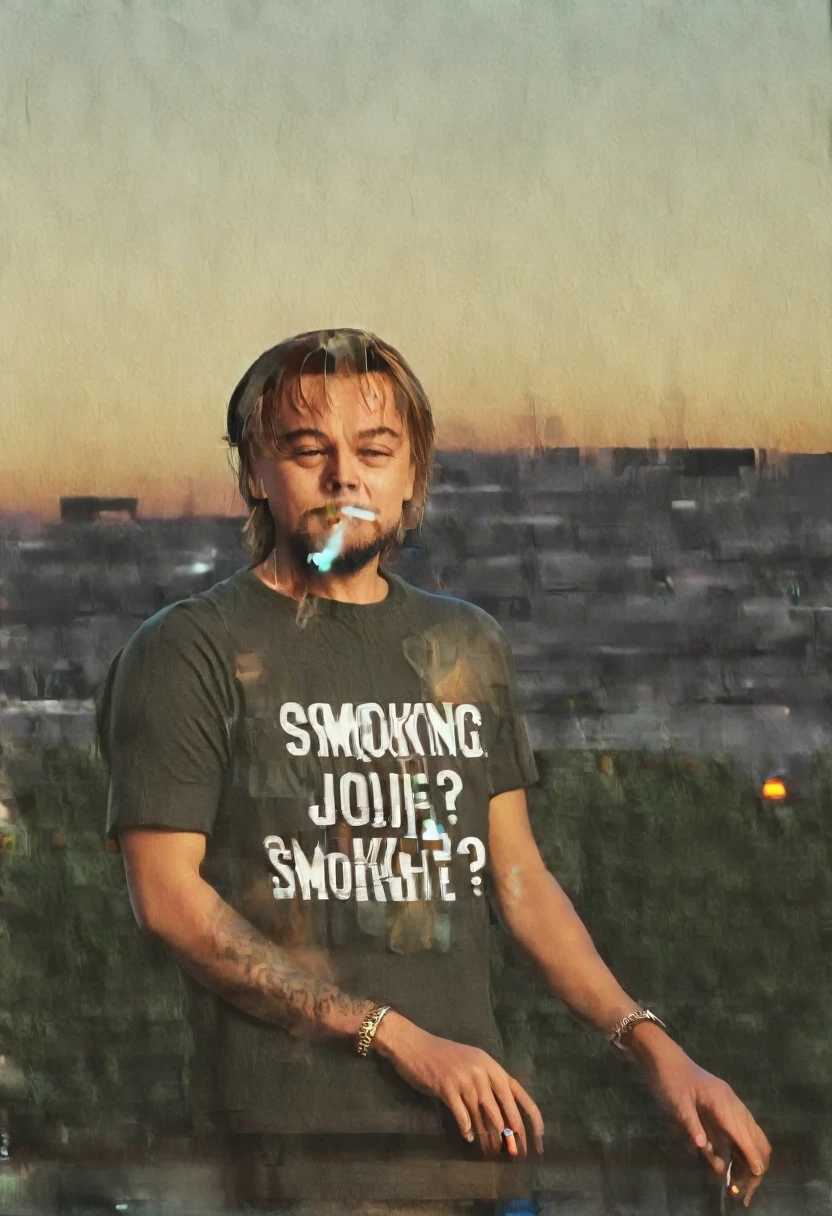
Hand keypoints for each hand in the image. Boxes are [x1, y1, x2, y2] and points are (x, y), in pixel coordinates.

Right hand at [372, 1011, 544, 1159]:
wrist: (414, 1045)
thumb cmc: (443, 1056)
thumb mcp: (471, 1064)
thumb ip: (486, 1085)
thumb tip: (501, 1119)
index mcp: (491, 1065)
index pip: (518, 1092)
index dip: (531, 1115)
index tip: (539, 1137)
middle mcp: (481, 1071)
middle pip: (503, 1109)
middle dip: (512, 1135)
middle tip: (515, 1155)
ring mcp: (464, 1078)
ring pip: (483, 1116)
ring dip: (488, 1138)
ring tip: (491, 1153)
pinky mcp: (447, 1087)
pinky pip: (462, 1115)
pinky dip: (467, 1129)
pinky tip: (468, 1137)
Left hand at [637, 1042, 770, 1207]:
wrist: (664, 1058)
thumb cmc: (669, 1079)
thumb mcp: (676, 1102)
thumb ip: (690, 1123)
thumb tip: (701, 1146)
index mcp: (723, 1102)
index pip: (743, 1133)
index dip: (751, 1155)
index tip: (756, 1174)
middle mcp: (732, 1104)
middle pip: (755, 1137)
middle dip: (755, 1162)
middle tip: (744, 1187)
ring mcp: (730, 1106)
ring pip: (752, 1135)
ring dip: (750, 1158)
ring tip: (740, 1182)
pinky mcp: (724, 1109)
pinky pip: (741, 1132)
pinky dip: (742, 1149)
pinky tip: (734, 1164)